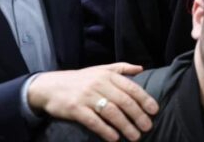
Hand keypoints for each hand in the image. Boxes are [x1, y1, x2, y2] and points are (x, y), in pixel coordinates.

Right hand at [28, 63, 158, 141]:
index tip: (154, 110)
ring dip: (125, 125)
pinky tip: (114, 138)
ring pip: (111, 112)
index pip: (131, 87)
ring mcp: (86, 96)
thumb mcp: (100, 69)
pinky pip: (93, 121)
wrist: (50, 86)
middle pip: (123, 101)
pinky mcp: (75, 109)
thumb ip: (121, 68)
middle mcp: (98, 84)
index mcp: (107, 75)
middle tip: (147, 127)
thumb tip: (141, 69)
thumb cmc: (80, 79)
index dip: (144, 99)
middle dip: (137, 115)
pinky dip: (105, 130)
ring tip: (135, 136)